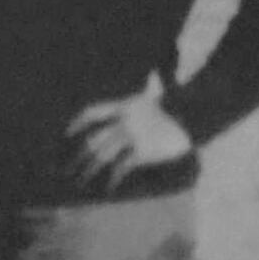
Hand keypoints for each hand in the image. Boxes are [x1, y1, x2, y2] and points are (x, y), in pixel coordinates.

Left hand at [60, 92, 190, 186]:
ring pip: (104, 155)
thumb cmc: (174, 109)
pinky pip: (123, 166)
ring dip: (91, 169)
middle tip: (68, 169)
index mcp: (123, 106)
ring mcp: (132, 136)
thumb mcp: (157, 94)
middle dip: (80, 156)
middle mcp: (123, 120)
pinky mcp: (142, 151)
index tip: (67, 134)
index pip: (93, 112)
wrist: (191, 120)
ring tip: (82, 180)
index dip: (78, 122)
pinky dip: (115, 178)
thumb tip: (153, 73)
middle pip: (94, 140)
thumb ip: (151, 85)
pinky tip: (110, 186)